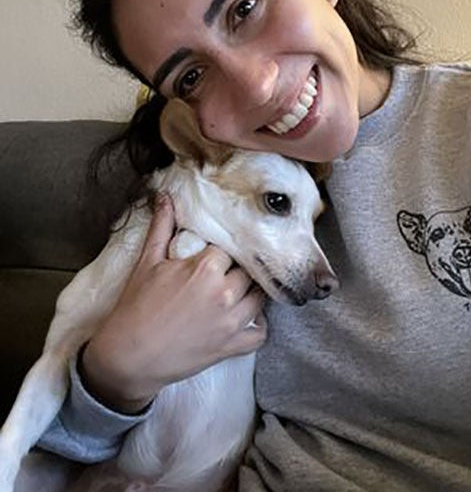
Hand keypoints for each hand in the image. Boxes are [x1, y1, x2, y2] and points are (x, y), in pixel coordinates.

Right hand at [81, 193, 266, 412]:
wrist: (127, 357)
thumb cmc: (135, 308)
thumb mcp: (147, 263)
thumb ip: (161, 227)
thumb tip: (165, 197)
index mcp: (206, 269)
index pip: (230, 248)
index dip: (224, 250)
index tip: (219, 253)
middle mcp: (224, 293)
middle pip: (248, 270)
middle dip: (238, 270)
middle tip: (227, 272)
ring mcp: (231, 321)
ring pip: (260, 297)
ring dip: (252, 292)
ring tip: (238, 290)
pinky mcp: (232, 346)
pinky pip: (261, 334)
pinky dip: (259, 327)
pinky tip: (248, 318)